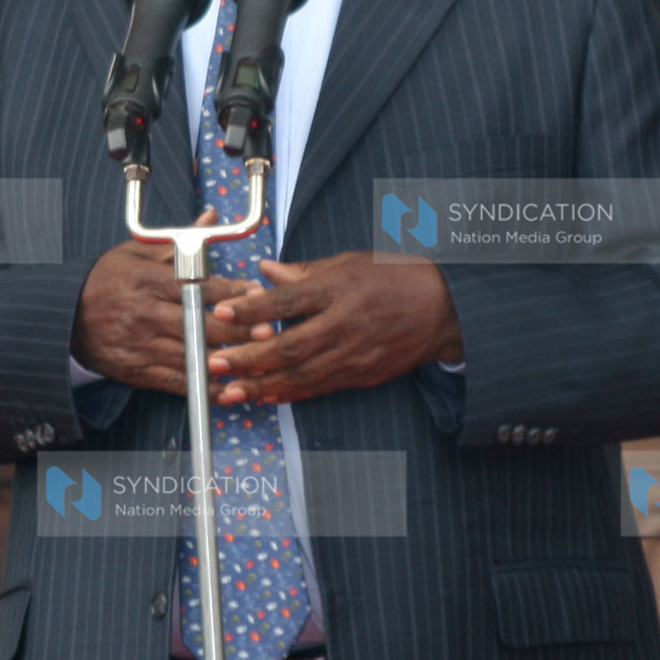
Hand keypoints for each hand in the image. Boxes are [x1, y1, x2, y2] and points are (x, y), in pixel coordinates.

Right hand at [71, 211, 258, 394]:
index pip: (194, 285)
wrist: (63, 316)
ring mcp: (140, 344)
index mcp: (145, 280)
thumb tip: (211, 216)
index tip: (254, 294)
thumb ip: (178, 241)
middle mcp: (143, 313)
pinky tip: (226, 387)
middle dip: (235, 329)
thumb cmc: (105, 280)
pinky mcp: (136, 370)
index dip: (228, 291)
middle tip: (267, 330)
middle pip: (197, 323)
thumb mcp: (135, 252)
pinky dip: (203, 387)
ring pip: (189, 355)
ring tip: (255, 360)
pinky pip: (176, 381)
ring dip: (224, 359)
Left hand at [205, 252, 462, 405]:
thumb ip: (304, 272)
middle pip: (291, 344)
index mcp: (342, 288)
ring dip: (261, 385)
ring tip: (228, 390)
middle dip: (249, 357)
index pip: (290, 300)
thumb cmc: (395, 278)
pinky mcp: (362, 375)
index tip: (222, 313)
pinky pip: (319, 388)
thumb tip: (264, 272)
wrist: (444, 310)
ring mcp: (355, 354)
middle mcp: (347, 323)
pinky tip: (263, 397)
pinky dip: (288, 394)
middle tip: (214, 362)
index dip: (254, 308)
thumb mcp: (350, 262)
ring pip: (301, 374)